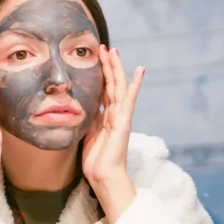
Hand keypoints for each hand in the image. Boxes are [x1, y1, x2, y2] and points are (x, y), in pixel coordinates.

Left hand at [82, 45, 144, 223]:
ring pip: (119, 86)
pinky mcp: (124, 121)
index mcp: (105, 116)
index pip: (104, 89)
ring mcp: (121, 116)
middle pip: (111, 83)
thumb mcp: (86, 134)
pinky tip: (139, 70)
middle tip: (105, 47)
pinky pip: (129, 99)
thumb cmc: (96, 161)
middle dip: (108, 65)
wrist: (104, 176)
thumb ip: (88, 120)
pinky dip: (135, 84)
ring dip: (116, 68)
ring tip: (114, 51)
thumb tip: (83, 107)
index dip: (101, 73)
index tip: (97, 58)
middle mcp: (115, 113)